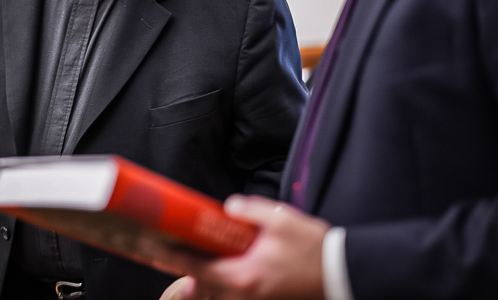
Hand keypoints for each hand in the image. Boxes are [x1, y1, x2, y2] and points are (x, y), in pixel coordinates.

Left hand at [151, 195, 329, 299]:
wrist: (340, 272)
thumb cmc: (313, 249)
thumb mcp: (281, 221)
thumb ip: (249, 211)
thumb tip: (228, 206)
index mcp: (244, 276)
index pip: (198, 268)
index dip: (175, 258)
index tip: (156, 248)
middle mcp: (245, 294)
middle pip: (203, 287)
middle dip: (184, 272)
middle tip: (167, 253)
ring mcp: (254, 299)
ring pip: (217, 294)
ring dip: (202, 280)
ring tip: (189, 260)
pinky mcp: (263, 298)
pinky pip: (233, 294)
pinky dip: (220, 283)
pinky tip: (219, 267)